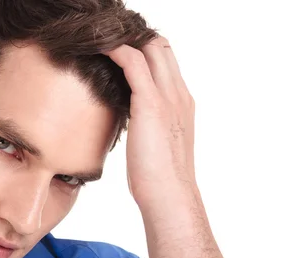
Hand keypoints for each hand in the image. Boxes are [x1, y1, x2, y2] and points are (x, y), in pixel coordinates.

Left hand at [103, 36, 196, 209]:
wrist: (169, 196)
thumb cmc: (158, 179)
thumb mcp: (156, 145)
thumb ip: (148, 127)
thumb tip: (132, 126)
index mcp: (181, 104)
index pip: (166, 62)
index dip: (145, 51)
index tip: (120, 53)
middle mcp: (179, 94)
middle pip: (161, 47)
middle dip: (135, 39)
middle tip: (107, 42)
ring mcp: (168, 97)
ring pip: (150, 48)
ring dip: (125, 40)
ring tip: (100, 41)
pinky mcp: (151, 104)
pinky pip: (133, 63)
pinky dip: (116, 51)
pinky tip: (99, 50)